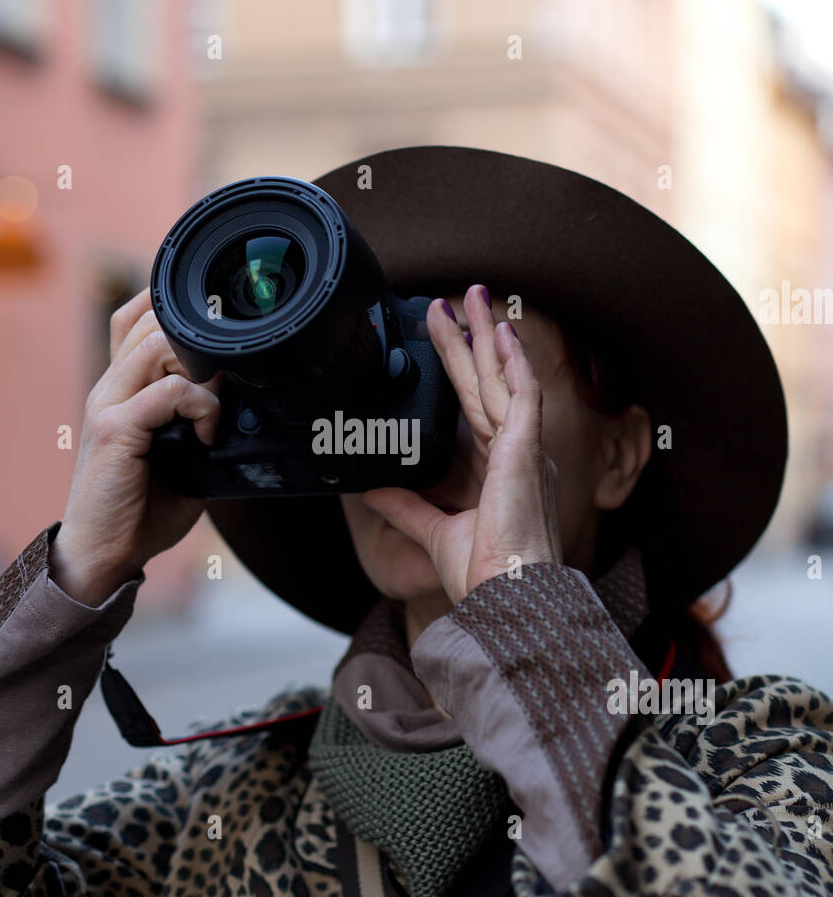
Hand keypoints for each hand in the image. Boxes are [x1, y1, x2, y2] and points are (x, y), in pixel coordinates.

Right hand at [50, 288, 221, 606]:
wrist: (102, 552)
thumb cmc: (141, 509)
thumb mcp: (179, 456)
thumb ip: (200, 421)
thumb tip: (246, 401)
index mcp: (120, 389)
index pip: (135, 318)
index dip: (171, 306)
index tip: (217, 324)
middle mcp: (109, 387)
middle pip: (149, 321)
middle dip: (199, 337)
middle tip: (226, 375)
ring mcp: (108, 404)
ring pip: (159, 346)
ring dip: (202, 369)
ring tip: (216, 407)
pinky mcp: (114, 428)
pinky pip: (167, 392)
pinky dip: (200, 407)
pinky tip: (207, 436)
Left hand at [362, 284, 562, 606]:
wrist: (507, 597)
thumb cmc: (485, 575)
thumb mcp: (434, 531)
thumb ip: (405, 505)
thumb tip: (370, 487)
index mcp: (504, 469)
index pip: (478, 405)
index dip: (463, 368)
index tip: (449, 337)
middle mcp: (518, 454)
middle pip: (489, 382)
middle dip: (473, 338)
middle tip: (458, 299)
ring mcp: (525, 450)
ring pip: (502, 378)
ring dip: (487, 335)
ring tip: (472, 298)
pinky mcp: (526, 451)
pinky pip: (521, 395)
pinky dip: (513, 362)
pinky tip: (501, 334)